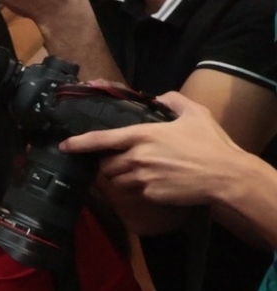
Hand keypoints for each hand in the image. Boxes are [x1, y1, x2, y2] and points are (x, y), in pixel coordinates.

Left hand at [60, 91, 242, 206]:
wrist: (225, 176)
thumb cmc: (210, 143)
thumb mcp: (194, 113)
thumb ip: (173, 100)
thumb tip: (160, 96)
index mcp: (142, 135)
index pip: (101, 139)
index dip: (79, 143)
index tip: (65, 146)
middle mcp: (137, 157)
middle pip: (106, 165)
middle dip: (109, 164)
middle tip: (123, 160)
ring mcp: (142, 178)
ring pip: (117, 181)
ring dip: (122, 177)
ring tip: (140, 171)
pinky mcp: (150, 194)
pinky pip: (135, 192)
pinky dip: (138, 188)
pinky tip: (155, 182)